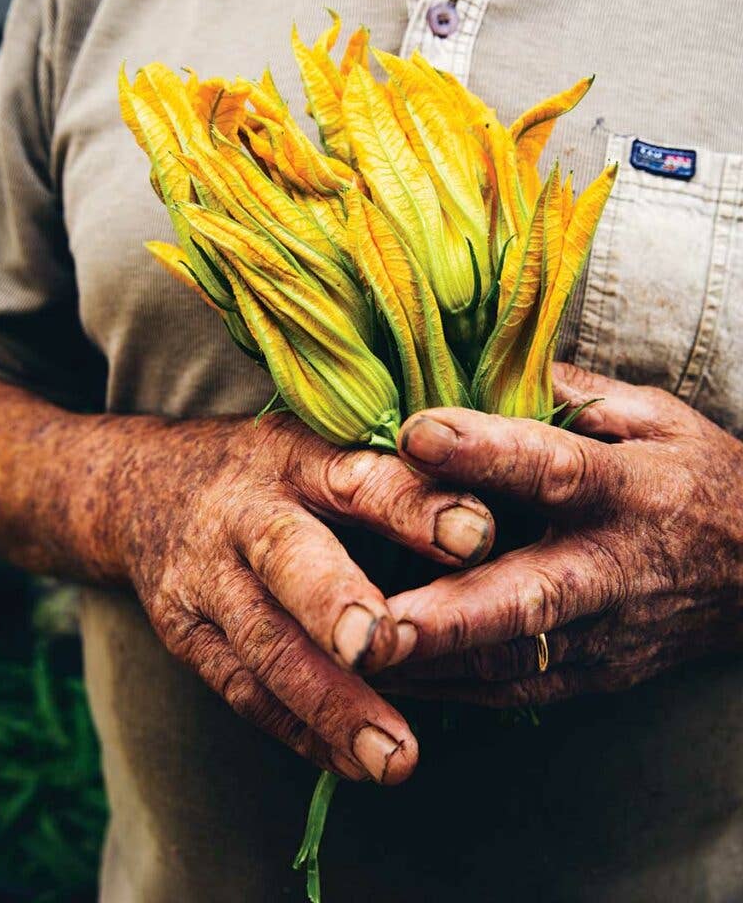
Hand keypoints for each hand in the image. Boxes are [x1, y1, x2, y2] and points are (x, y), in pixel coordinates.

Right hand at [119, 411, 494, 780]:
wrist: (150, 488)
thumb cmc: (275, 469)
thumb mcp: (324, 444)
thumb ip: (396, 474)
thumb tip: (503, 514)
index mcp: (297, 453)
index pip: (358, 472)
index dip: (413, 503)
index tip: (477, 534)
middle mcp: (246, 511)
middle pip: (288, 554)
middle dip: (333, 601)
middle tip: (380, 646)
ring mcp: (205, 576)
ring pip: (264, 643)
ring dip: (327, 703)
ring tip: (395, 759)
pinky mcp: (185, 633)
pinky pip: (242, 689)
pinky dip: (299, 730)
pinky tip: (355, 765)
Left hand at [380, 364, 742, 706]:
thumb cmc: (697, 478)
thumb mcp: (654, 417)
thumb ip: (574, 394)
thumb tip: (489, 362)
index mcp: (629, 488)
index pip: (555, 468)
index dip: (486, 452)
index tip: (415, 433)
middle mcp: (615, 567)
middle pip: (530, 594)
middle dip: (449, 614)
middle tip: (374, 623)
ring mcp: (608, 633)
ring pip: (513, 659)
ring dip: (433, 665)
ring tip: (357, 660)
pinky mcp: (599, 675)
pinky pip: (517, 691)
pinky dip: (452, 691)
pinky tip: (394, 680)